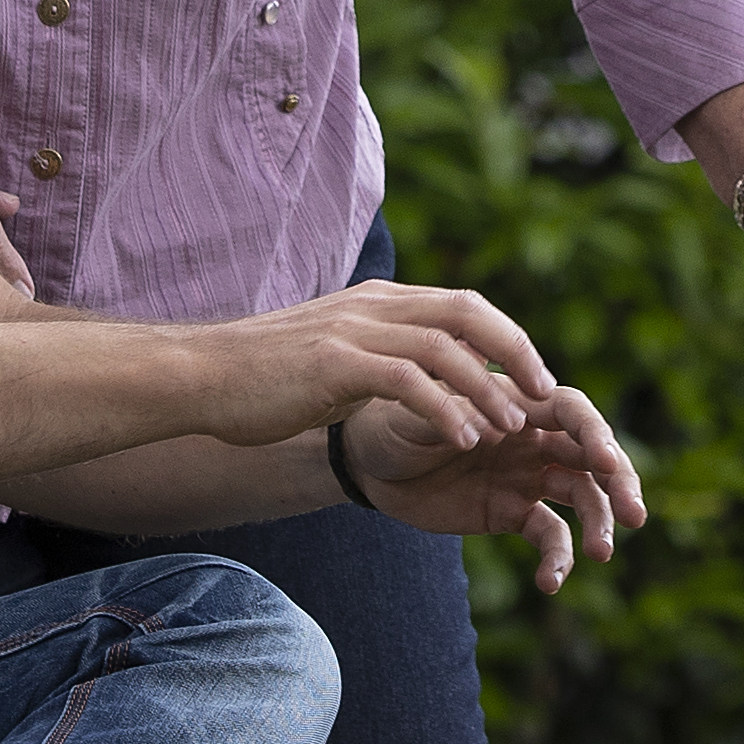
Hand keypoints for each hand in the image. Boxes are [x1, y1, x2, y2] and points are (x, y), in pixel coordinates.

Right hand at [178, 283, 556, 450]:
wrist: (200, 377)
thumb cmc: (263, 379)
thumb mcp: (332, 358)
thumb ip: (376, 359)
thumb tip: (416, 382)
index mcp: (377, 303)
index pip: (461, 305)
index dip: (506, 336)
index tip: (534, 375)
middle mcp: (371, 307)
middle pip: (466, 312)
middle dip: (513, 350)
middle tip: (543, 395)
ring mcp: (353, 331)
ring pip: (443, 348)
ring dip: (485, 388)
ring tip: (511, 427)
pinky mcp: (334, 364)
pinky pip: (407, 381)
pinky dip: (443, 409)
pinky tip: (462, 440)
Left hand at [346, 384, 646, 594]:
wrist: (369, 463)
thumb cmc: (393, 420)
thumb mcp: (418, 408)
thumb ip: (459, 410)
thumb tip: (510, 424)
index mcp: (518, 402)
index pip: (572, 411)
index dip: (596, 434)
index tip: (607, 462)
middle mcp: (534, 437)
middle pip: (593, 456)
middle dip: (619, 483)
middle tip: (634, 515)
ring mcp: (528, 477)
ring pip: (583, 497)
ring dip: (600, 524)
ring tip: (601, 553)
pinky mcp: (514, 513)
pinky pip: (550, 536)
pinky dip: (558, 559)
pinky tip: (550, 583)